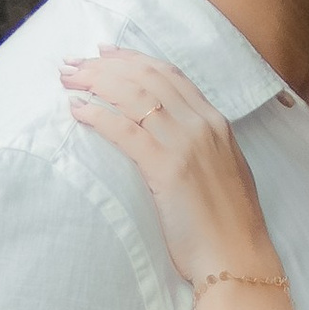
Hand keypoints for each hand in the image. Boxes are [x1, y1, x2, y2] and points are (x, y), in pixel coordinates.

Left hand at [62, 48, 276, 289]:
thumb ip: (201, 146)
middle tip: (75, 62)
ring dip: (97, 83)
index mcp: (216, 123)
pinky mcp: (168, 169)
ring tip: (69, 80)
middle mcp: (202, 125)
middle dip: (106, 65)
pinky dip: (99, 116)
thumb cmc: (227, 225)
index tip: (105, 52)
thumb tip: (170, 136)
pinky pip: (126, 131)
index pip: (169, 75)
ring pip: (135, 96)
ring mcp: (186, 144)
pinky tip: (78, 110)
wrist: (238, 258)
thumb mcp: (222, 170)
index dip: (134, 59)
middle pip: (148, 78)